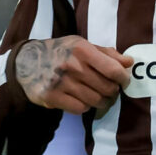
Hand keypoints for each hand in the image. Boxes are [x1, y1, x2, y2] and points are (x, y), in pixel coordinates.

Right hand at [13, 36, 131, 113]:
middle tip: (109, 90)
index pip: (113, 70)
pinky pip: (80, 108)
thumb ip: (106, 53)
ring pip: (96, 101)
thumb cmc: (60, 52)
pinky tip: (80, 99)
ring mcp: (61, 82)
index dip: (123, 78)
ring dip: (100, 101)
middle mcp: (72, 66)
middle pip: (107, 88)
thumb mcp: (81, 45)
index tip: (123, 81)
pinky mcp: (52, 97)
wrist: (26, 61)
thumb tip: (129, 62)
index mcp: (82, 50)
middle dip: (112, 91)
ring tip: (97, 95)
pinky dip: (84, 106)